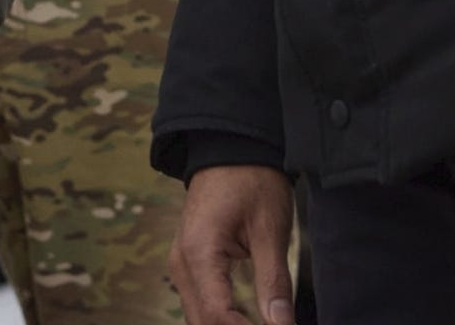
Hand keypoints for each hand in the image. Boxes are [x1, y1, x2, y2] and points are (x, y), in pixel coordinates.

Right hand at [171, 163, 294, 324]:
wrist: (230, 147)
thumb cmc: (251, 178)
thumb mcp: (269, 229)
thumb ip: (273, 281)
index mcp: (199, 253)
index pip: (218, 316)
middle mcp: (182, 263)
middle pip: (203, 323)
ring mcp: (181, 263)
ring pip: (198, 317)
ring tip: (264, 324)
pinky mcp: (189, 262)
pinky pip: (200, 302)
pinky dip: (222, 317)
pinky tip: (248, 319)